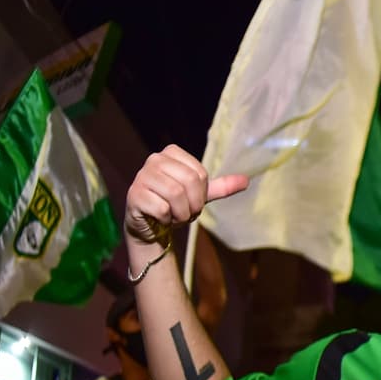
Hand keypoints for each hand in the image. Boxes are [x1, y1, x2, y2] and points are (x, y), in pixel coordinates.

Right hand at [124, 145, 247, 249]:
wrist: (151, 226)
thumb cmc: (175, 205)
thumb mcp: (200, 195)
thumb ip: (221, 187)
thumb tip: (246, 180)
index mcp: (171, 153)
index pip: (200, 173)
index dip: (201, 194)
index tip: (192, 201)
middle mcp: (154, 159)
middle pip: (190, 182)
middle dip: (193, 205)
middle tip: (186, 212)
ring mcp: (141, 176)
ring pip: (176, 195)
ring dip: (181, 214)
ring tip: (174, 216)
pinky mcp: (134, 194)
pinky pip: (161, 208)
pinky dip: (166, 220)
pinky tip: (159, 218)